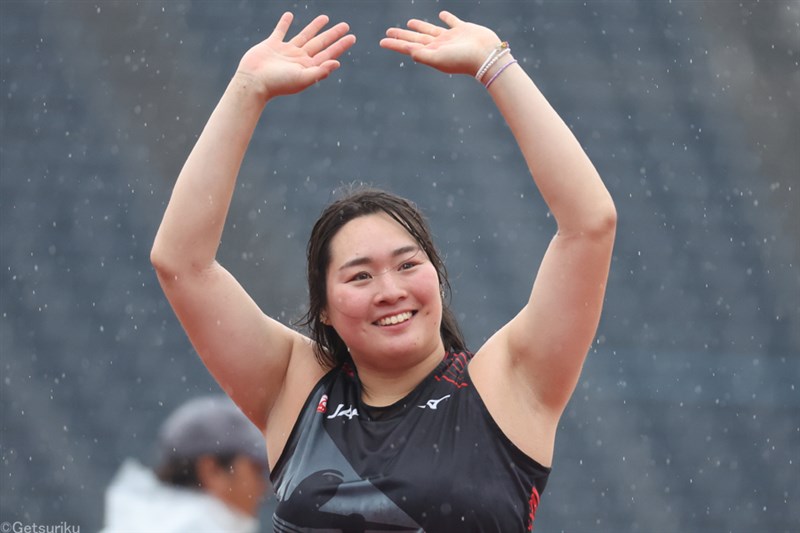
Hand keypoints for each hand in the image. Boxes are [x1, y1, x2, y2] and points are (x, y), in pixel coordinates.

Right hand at [237, 12, 355, 98]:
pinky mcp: (271, 45)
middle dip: (333, 34)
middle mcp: (299, 58)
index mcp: (308, 67)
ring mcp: (286, 51)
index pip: (329, 54)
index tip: (352, 37)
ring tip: (325, 18)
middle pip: (320, 43)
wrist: (253, 82)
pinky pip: (280, 31)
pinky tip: (289, 15)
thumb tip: (337, 63)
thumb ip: (319, 71)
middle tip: (345, 25)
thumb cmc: (278, 83)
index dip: (341, 45)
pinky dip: (284, 23)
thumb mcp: (301, 78)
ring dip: (315, 27)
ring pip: (304, 35)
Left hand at [380, 11, 500, 75]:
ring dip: (420, 26)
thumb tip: (407, 50)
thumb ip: (422, 54)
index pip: (408, 47)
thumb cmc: (462, 59)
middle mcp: (439, 46)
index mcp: (431, 53)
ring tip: (409, 23)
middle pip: (416, 38)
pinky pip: (451, 21)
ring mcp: (451, 38)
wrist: (486, 56)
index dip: (395, 44)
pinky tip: (441, 15)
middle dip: (402, 35)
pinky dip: (446, 18)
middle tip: (389, 31)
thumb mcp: (439, 58)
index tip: (381, 41)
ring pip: (430, 30)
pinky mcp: (463, 29)